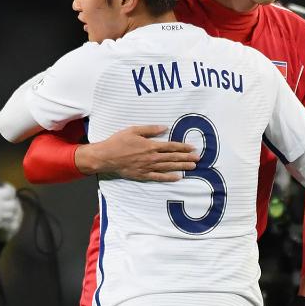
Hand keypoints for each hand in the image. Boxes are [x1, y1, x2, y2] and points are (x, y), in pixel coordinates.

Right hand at [0, 183, 21, 236]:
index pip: (11, 191)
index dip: (9, 189)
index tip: (5, 189)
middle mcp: (0, 205)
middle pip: (14, 204)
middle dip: (12, 203)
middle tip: (6, 201)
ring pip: (11, 214)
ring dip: (9, 213)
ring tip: (3, 211)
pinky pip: (6, 223)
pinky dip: (5, 222)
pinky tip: (0, 220)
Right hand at [74, 125, 196, 180]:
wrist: (106, 157)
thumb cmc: (118, 141)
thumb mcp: (133, 130)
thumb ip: (150, 129)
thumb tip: (164, 127)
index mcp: (150, 145)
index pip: (170, 146)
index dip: (182, 147)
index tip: (192, 148)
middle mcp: (151, 157)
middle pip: (172, 158)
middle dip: (186, 158)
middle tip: (198, 159)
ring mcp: (148, 167)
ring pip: (168, 167)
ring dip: (181, 167)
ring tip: (192, 167)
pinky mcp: (143, 175)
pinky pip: (158, 177)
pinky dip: (168, 178)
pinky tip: (177, 178)